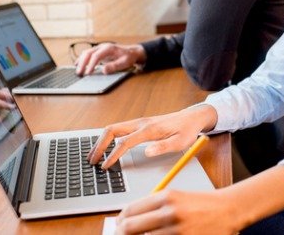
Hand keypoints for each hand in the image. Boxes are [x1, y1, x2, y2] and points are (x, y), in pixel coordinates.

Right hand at [74, 43, 145, 75]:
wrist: (130, 52)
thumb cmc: (128, 57)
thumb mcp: (124, 62)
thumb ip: (114, 66)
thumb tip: (103, 70)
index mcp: (108, 48)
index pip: (96, 56)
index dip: (91, 64)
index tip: (88, 73)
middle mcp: (102, 46)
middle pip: (88, 53)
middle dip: (82, 63)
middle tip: (79, 73)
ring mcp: (99, 48)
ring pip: (86, 53)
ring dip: (80, 61)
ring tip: (77, 71)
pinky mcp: (97, 51)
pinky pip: (87, 54)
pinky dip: (82, 59)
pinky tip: (77, 65)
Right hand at [87, 105, 217, 168]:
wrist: (191, 117)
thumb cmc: (187, 131)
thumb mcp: (180, 142)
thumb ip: (164, 147)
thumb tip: (147, 151)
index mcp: (149, 129)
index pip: (124, 142)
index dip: (112, 155)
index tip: (105, 166)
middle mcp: (140, 123)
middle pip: (111, 130)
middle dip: (99, 145)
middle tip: (92, 161)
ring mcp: (138, 122)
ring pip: (112, 128)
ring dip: (101, 141)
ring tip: (93, 156)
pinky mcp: (139, 124)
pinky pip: (118, 129)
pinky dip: (107, 138)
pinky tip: (105, 147)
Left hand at [115, 165, 283, 233]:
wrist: (228, 210)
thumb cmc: (201, 204)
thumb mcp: (176, 197)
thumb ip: (153, 206)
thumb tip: (128, 219)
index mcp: (165, 197)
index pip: (130, 211)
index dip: (120, 220)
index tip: (119, 225)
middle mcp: (169, 213)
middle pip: (130, 229)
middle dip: (123, 234)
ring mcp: (176, 231)